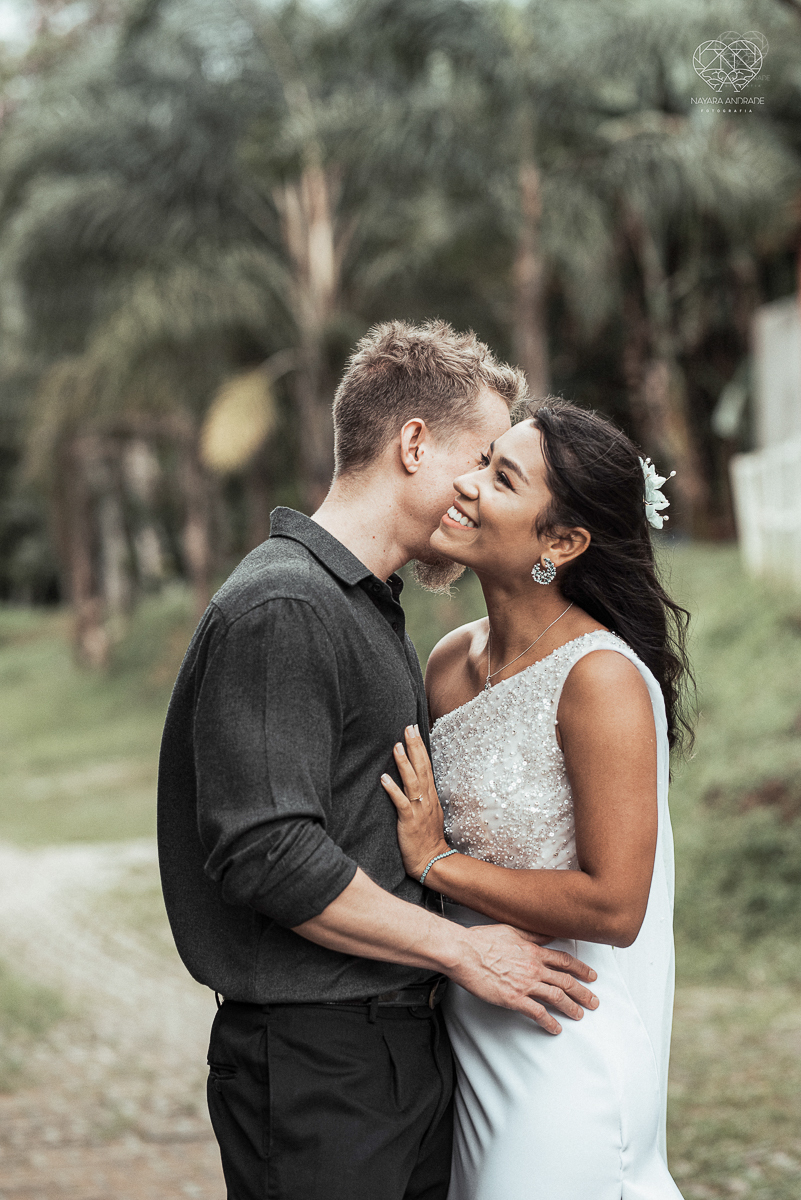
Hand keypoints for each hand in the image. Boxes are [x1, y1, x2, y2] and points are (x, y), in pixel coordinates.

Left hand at [381, 724, 448, 880]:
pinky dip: (393, 789)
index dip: (420, 747)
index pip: (426, 765)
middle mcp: (427, 799)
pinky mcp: (410, 822)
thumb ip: (421, 795)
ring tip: (397, 746)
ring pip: (413, 782)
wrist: (432, 861)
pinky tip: (384, 778)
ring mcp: (419, 810)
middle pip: (422, 768)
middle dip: (415, 747)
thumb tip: (413, 779)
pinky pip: (401, 803)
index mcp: (431, 796)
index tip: (414, 728)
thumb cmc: (427, 838)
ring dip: (404, 763)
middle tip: (408, 727)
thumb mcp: (428, 812)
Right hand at [451, 923, 598, 1034]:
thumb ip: (531, 935)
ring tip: (580, 1015)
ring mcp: (526, 984)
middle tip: (594, 1001)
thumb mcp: (511, 930)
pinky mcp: (514, 999)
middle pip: (567, 981)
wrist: (464, 952)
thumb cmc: (481, 941)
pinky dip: (549, 1022)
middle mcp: (534, 968)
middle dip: (584, 992)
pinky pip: (538, 1013)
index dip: (581, 969)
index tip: (591, 976)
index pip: (565, 961)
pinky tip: (555, 1028)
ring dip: (572, 1008)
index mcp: (533, 951)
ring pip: (557, 997)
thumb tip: (547, 934)